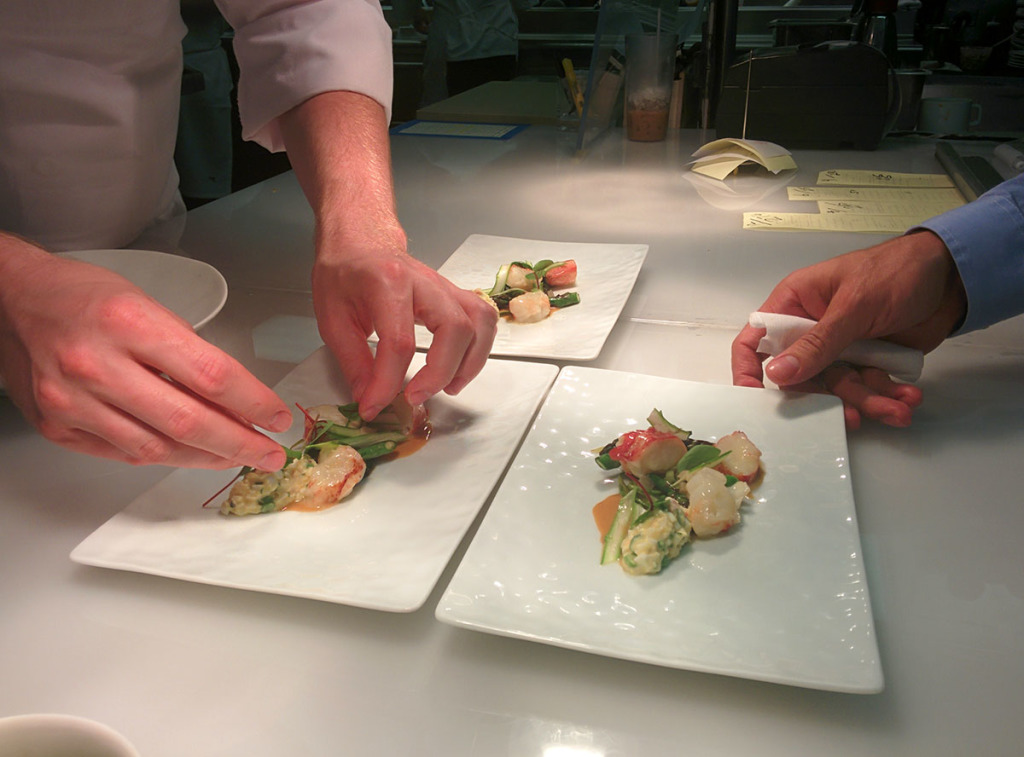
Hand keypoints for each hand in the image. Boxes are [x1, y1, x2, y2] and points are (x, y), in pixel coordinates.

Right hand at [0, 238, 291, 468]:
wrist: (9, 299)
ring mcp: (71, 401)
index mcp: (129, 323)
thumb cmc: (82, 296)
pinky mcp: (57, 426)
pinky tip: (188, 454)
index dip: (253, 403)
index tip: (278, 418)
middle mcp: (97, 365)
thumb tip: (237, 400)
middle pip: (187, 420)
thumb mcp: (146, 305)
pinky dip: (162, 455)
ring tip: (235, 456)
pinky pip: (122, 454)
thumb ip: (188, 353)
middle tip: (270, 454)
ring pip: (155, 448)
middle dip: (239, 444)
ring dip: (204, 458)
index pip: (211, 375)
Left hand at [312, 233, 497, 419]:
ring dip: (470, 363)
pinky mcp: (456, 295)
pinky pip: (484, 319)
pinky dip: (479, 349)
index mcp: (386, 282)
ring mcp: (445, 287)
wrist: (360, 242)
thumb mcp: (332, 318)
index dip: (388, 383)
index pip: (398, 341)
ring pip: (480, 323)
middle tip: (414, 396)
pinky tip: (460, 368)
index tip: (374, 406)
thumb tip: (369, 400)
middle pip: (454, 328)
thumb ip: (353, 362)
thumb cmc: (344, 273)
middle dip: (439, 373)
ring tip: (447, 387)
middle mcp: (424, 281)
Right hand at [731, 230, 966, 428]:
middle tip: (854, 413)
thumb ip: (817, 344)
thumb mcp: (854, 306)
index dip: (749, 371)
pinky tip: (907, 399)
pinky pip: (866, 389)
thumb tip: (776, 375)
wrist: (953, 277)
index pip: (754, 341)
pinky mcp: (867, 362)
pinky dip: (887, 397)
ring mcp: (839, 348)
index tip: (755, 400)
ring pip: (838, 388)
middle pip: (801, 378)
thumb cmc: (895, 272)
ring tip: (899, 408)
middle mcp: (811, 330)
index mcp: (794, 304)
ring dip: (869, 401)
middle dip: (831, 398)